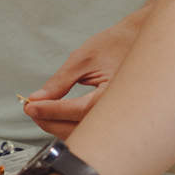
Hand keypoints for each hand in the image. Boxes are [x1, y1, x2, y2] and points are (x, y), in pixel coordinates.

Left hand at [21, 14, 142, 138]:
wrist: (144, 40)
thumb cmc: (120, 44)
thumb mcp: (83, 59)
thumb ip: (59, 82)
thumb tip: (38, 98)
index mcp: (110, 96)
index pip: (70, 111)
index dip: (46, 110)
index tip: (30, 106)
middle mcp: (117, 111)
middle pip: (75, 130)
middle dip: (48, 121)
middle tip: (32, 109)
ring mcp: (120, 118)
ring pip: (84, 134)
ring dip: (59, 126)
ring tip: (43, 111)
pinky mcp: (118, 118)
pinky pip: (94, 130)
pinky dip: (74, 125)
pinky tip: (62, 115)